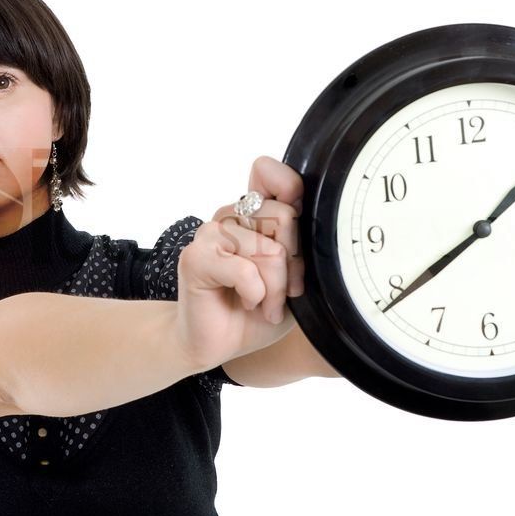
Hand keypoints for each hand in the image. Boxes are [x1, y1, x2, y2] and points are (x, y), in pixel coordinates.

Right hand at [174, 156, 306, 368]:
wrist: (219, 342)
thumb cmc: (256, 308)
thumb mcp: (294, 276)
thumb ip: (302, 244)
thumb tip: (317, 225)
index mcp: (255, 211)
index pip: (270, 173)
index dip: (291, 197)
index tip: (293, 244)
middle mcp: (232, 214)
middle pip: (285, 216)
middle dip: (293, 264)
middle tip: (282, 289)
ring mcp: (211, 232)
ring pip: (270, 249)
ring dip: (275, 288)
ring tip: (263, 301)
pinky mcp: (197, 257)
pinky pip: (246, 271)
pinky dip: (256, 295)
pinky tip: (247, 302)